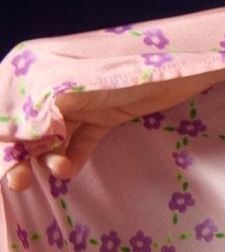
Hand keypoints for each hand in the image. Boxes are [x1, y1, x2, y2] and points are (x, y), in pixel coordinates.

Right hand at [3, 76, 214, 193]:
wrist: (180, 69)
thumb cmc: (122, 72)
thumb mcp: (70, 92)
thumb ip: (38, 114)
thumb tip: (11, 138)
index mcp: (34, 69)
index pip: (8, 111)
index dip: (5, 139)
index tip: (6, 163)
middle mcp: (52, 84)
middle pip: (27, 125)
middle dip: (20, 154)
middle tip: (19, 183)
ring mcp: (80, 100)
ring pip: (53, 135)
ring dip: (50, 156)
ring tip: (61, 170)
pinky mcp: (105, 114)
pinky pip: (81, 139)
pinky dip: (74, 154)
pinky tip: (70, 170)